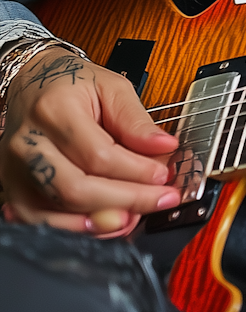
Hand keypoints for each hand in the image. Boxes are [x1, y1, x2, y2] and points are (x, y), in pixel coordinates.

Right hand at [1, 46, 179, 236]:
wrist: (32, 83)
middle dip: (125, 200)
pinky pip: (39, 220)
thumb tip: (164, 147)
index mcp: (55, 111)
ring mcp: (15, 169)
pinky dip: (74, 228)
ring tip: (135, 217)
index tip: (163, 176)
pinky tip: (102, 225)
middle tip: (160, 200)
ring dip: (101, 222)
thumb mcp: (112, 87)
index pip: (99, 154)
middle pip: (76, 188)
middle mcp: (28, 143)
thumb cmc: (72, 85)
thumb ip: (136, 120)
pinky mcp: (13, 188)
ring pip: (56, 209)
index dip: (136, 171)